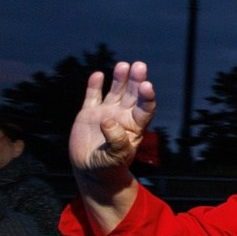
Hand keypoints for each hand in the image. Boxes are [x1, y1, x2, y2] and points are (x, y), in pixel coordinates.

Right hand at [69, 61, 155, 176]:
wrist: (90, 170)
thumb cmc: (108, 166)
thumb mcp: (115, 157)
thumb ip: (115, 140)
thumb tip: (108, 120)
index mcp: (134, 126)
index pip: (145, 108)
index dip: (147, 97)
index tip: (147, 86)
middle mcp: (123, 116)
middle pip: (133, 95)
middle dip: (136, 80)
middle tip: (139, 66)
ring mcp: (106, 112)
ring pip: (116, 91)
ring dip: (120, 78)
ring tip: (124, 65)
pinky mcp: (89, 113)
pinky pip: (93, 96)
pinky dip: (95, 86)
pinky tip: (98, 75)